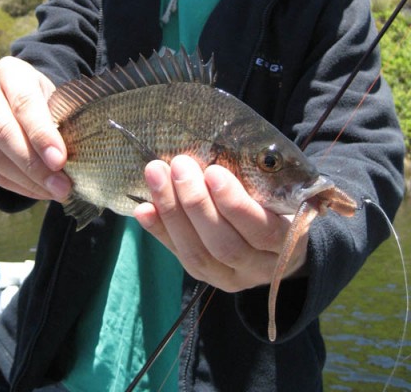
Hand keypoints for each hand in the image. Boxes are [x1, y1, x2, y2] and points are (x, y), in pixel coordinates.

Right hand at [0, 56, 71, 200]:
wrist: (20, 102)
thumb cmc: (46, 101)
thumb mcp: (58, 100)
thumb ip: (64, 120)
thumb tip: (78, 157)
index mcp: (10, 71)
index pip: (24, 102)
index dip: (41, 134)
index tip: (60, 161)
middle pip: (3, 131)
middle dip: (34, 164)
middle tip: (61, 186)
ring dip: (26, 180)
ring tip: (54, 192)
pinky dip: (14, 185)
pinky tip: (37, 191)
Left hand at [134, 155, 308, 291]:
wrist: (277, 243)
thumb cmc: (277, 203)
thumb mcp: (280, 192)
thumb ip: (258, 180)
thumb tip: (215, 154)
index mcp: (288, 243)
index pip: (262, 230)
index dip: (235, 204)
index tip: (213, 172)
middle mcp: (260, 268)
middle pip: (224, 244)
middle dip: (196, 203)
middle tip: (180, 164)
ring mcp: (230, 277)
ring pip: (197, 254)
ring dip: (172, 211)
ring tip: (156, 175)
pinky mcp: (206, 277)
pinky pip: (179, 256)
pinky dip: (159, 231)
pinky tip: (143, 208)